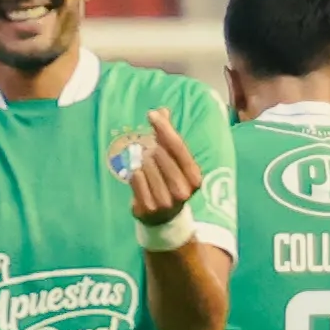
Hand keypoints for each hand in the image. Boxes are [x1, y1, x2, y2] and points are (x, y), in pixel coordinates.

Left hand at [126, 105, 203, 229]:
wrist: (164, 218)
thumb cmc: (170, 181)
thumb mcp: (175, 161)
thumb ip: (168, 136)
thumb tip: (161, 110)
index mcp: (194, 177)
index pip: (177, 146)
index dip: (163, 128)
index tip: (152, 114)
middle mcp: (182, 191)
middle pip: (159, 154)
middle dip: (152, 149)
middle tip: (151, 155)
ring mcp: (165, 201)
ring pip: (145, 165)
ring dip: (143, 163)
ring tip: (148, 172)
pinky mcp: (147, 207)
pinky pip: (135, 178)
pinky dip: (135, 175)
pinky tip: (142, 181)